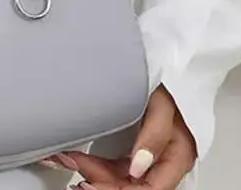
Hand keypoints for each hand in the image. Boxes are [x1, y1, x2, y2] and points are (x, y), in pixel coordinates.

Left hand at [41, 85, 196, 188]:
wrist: (159, 63)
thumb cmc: (165, 82)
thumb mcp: (163, 104)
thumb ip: (155, 135)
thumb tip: (138, 168)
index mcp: (176, 156)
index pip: (150, 189)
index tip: (89, 185)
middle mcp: (161, 161)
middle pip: (131, 186)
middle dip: (100, 184)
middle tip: (71, 169)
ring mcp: (146, 156)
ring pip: (119, 178)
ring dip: (91, 174)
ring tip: (65, 160)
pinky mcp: (133, 148)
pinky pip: (113, 166)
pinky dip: (93, 166)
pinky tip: (74, 159)